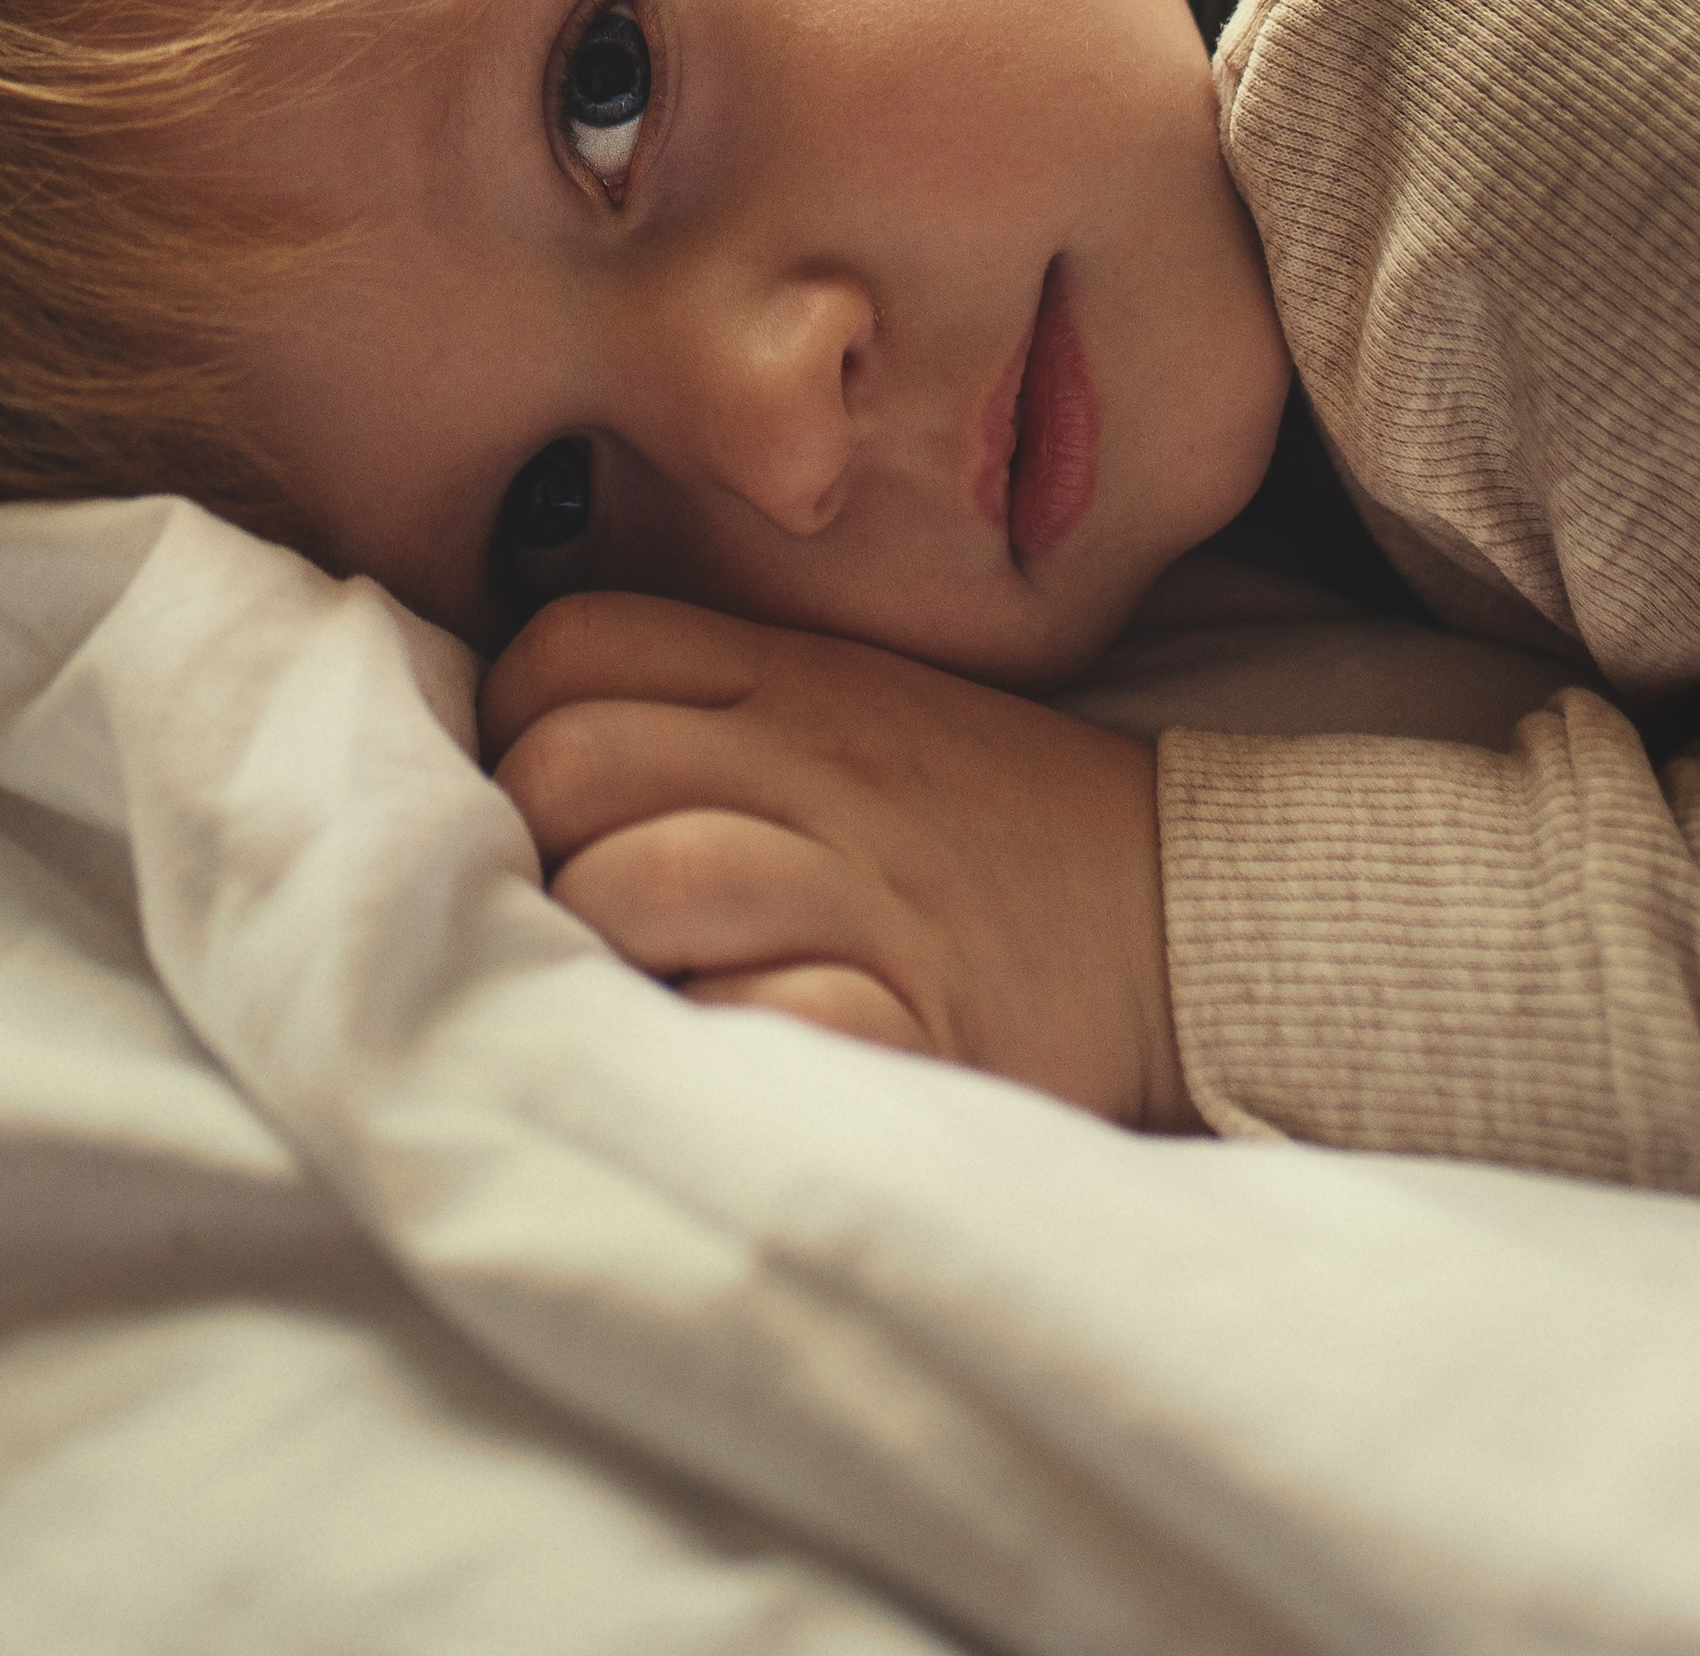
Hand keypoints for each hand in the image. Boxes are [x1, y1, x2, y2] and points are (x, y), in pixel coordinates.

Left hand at [482, 593, 1195, 1133]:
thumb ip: (705, 702)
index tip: (540, 799)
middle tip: (564, 911)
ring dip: (601, 954)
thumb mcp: (846, 707)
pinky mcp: (916, 1020)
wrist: (1188, 915)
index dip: (511, 717)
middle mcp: (812, 764)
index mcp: (786, 675)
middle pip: (566, 764)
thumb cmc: (981, 823)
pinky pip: (760, 1020)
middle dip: (527, 846)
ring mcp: (863, 891)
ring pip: (636, 883)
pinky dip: (716, 1044)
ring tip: (631, 990)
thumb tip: (520, 746)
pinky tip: (723, 1055)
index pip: (565, 644)